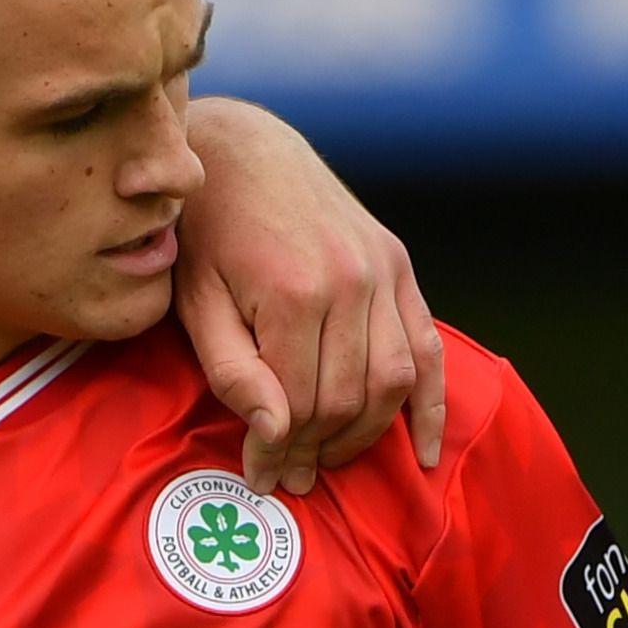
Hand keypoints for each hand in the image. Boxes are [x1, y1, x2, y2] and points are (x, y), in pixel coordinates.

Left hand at [177, 99, 444, 491]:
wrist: (241, 151)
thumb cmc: (204, 234)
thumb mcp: (196, 303)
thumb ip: (233, 372)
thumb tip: (276, 434)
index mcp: (293, 291)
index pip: (297, 405)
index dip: (278, 451)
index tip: (259, 475)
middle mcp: (350, 280)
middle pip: (345, 400)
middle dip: (316, 449)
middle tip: (291, 476)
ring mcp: (382, 270)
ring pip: (390, 382)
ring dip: (364, 435)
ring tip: (329, 459)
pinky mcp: (398, 264)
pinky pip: (428, 348)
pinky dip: (431, 405)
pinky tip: (424, 452)